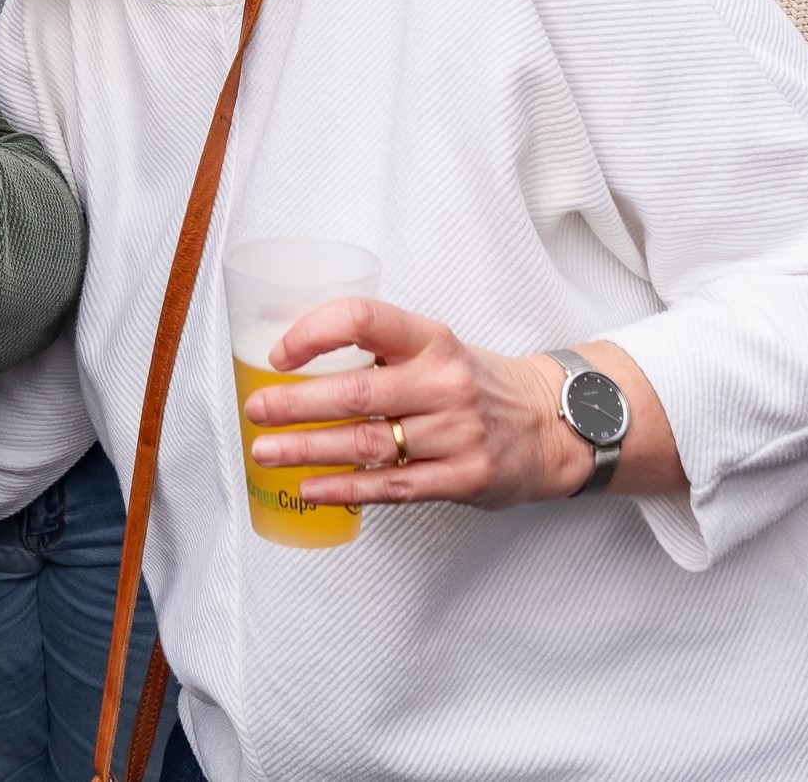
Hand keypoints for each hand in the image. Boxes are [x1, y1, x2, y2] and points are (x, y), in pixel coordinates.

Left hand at [243, 300, 590, 507]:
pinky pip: (390, 486)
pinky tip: (309, 488)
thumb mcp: (437, 349)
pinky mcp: (462, 478)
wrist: (551, 424)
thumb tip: (296, 363)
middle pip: (355, 392)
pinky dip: (343, 488)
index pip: (364, 319)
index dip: (314, 332)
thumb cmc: (475, 384)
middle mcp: (443, 383)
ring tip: (266, 452)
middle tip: (255, 411)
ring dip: (307, 449)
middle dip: (295, 403)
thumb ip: (381, 352)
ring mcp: (455, 433)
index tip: (279, 354)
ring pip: (366, 444)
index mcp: (431, 339)